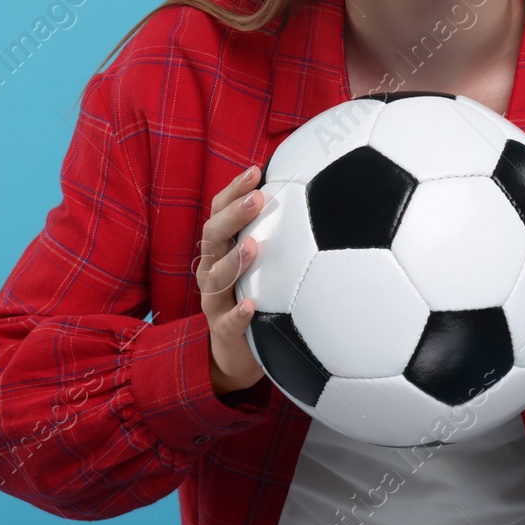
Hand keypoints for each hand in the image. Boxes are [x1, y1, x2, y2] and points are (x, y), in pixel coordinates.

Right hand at [195, 164, 266, 395]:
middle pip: (212, 236)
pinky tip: (251, 306)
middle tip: (256, 198)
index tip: (255, 171)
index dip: (232, 191)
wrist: (237, 354)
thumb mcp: (262, 265)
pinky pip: (227, 322)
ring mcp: (214, 301)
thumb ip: (276, 235)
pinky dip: (238, 313)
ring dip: (233, 260)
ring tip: (252, 245)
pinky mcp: (223, 331)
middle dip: (232, 215)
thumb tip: (313, 194)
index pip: (218, 213)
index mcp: (220, 250)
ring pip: (215, 277)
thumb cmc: (256, 297)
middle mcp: (212, 270)